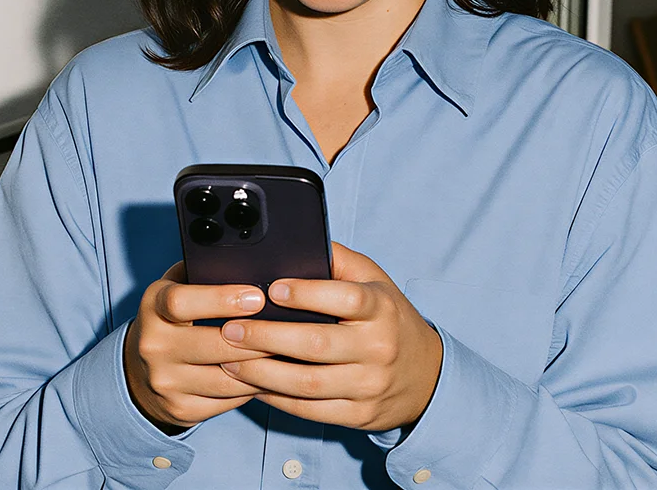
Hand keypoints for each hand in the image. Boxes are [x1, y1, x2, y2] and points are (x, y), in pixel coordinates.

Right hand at [124, 262, 271, 431]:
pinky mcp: (181, 408)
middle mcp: (154, 346)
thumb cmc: (173, 319)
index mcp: (154, 308)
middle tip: (288, 329)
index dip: (221, 299)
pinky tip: (271, 375)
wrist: (141, 373)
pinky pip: (227, 401)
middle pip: (213, 345)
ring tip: (287, 353)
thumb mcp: (177, 287)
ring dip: (262, 367)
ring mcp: (166, 381)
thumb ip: (204, 273)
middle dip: (256, 337)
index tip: (257, 296)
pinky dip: (253, 389)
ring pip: (226, 378)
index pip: (181, 302)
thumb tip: (251, 262)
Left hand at [217, 243, 442, 432]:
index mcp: (381, 308)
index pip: (346, 298)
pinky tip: (252, 384)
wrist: (426, 375)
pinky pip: (311, 410)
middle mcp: (378, 347)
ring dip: (262, 372)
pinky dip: (276, 398)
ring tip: (230, 359)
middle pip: (317, 345)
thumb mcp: (375, 281)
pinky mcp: (359, 415)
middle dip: (267, 337)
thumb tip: (294, 242)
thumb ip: (339, 261)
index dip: (308, 294)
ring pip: (308, 383)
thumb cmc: (388, 318)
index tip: (273, 289)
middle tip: (231, 329)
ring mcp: (369, 385)